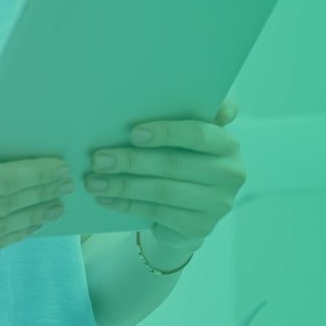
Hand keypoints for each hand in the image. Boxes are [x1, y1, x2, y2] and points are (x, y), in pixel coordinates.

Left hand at [85, 95, 243, 257]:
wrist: (188, 211)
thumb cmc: (182, 160)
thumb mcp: (185, 138)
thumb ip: (182, 114)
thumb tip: (156, 98)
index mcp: (227, 143)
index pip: (199, 134)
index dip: (167, 133)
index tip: (133, 133)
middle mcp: (231, 173)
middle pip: (174, 164)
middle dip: (131, 161)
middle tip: (98, 159)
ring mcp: (218, 204)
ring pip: (162, 191)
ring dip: (123, 185)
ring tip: (94, 181)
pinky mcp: (201, 227)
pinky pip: (157, 213)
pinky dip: (127, 205)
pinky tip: (106, 199)